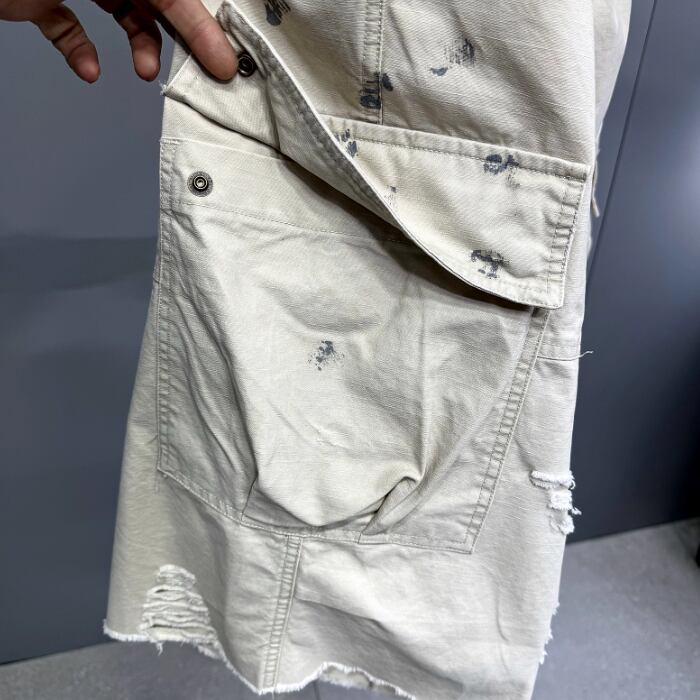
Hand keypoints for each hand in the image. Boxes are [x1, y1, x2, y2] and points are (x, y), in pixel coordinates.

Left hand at [0, 0, 237, 82]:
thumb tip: (189, 8)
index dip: (201, 26)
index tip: (224, 62)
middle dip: (177, 37)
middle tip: (199, 72)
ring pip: (122, 13)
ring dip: (139, 46)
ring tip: (144, 72)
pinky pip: (71, 27)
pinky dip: (83, 51)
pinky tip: (90, 69)